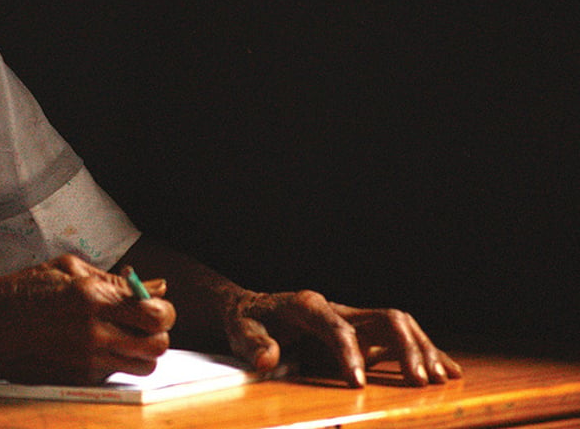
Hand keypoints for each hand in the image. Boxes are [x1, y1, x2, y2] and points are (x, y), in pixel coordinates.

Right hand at [0, 254, 174, 384]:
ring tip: (125, 336)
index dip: (163, 308)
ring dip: (143, 350)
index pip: (154, 311)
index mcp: (91, 297)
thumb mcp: (65, 270)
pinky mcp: (78, 379)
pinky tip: (96, 345)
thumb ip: (114, 280)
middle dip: (159, 330)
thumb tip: (157, 286)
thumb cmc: (20, 293)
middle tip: (144, 322)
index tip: (155, 304)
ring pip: (144, 365)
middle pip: (158, 342)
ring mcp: (86, 360)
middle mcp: (93, 331)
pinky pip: (117, 373)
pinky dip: (116, 361)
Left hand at [223, 289, 462, 386]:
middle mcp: (337, 307)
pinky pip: (400, 338)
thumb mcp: (241, 332)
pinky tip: (448, 371)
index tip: (356, 383)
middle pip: (383, 318)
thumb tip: (266, 360)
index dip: (348, 353)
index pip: (336, 326)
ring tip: (439, 379)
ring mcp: (353, 318)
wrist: (252, 309)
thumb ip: (254, 345)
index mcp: (307, 305)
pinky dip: (424, 352)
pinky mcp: (363, 332)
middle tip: (419, 382)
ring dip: (422, 350)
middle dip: (404, 348)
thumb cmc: (248, 322)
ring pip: (399, 325)